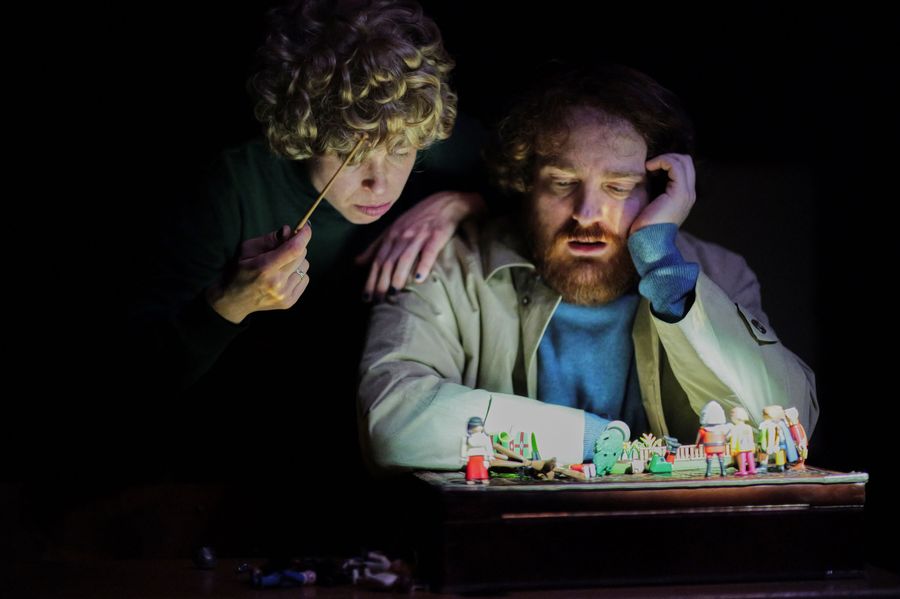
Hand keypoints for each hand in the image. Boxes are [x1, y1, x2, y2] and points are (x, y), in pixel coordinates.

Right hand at [206, 224, 311, 322]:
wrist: (234, 300)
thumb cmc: (238, 271)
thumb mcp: (247, 249)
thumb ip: (269, 239)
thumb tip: (289, 231)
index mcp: (264, 268)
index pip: (293, 249)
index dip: (303, 236)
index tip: (305, 228)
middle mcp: (277, 283)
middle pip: (301, 256)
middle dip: (296, 246)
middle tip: (284, 247)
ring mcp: (284, 294)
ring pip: (305, 266)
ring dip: (296, 261)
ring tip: (281, 265)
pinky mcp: (290, 301)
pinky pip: (305, 278)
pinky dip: (297, 273)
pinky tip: (283, 276)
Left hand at [356, 191, 483, 299]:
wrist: (445, 203)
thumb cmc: (418, 218)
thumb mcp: (394, 229)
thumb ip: (376, 247)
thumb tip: (357, 262)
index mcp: (391, 235)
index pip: (378, 260)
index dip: (371, 279)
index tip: (366, 298)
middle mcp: (402, 235)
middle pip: (388, 261)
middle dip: (382, 282)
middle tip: (379, 301)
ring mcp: (419, 235)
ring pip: (405, 257)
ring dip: (398, 276)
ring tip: (394, 293)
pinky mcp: (436, 236)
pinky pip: (428, 252)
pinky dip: (423, 265)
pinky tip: (418, 279)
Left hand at [629, 153, 695, 234]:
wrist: (648, 243)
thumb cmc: (645, 227)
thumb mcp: (651, 205)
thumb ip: (656, 192)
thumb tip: (647, 177)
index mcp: (684, 196)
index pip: (684, 168)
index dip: (668, 162)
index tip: (650, 168)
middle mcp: (689, 194)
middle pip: (686, 161)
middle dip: (667, 157)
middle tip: (650, 165)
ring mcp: (686, 193)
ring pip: (682, 160)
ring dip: (663, 158)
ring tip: (649, 166)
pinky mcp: (679, 193)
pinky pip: (675, 165)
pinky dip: (661, 161)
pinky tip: (648, 168)